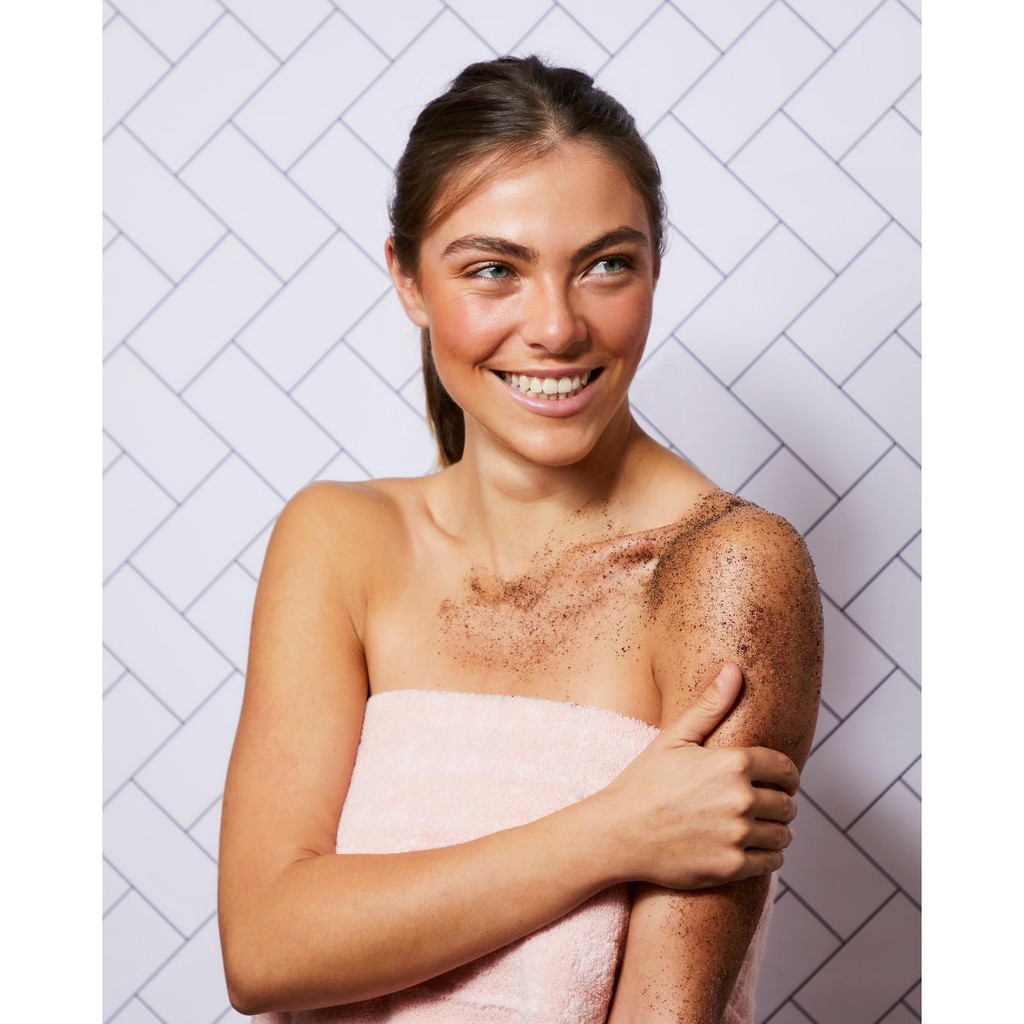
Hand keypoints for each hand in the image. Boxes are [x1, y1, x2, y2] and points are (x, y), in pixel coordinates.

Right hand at [597, 663, 798, 889]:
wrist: (617, 833)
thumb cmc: (643, 783)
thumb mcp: (674, 738)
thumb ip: (710, 705)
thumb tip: (733, 669)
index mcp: (732, 762)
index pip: (785, 769)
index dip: (783, 775)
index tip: (775, 781)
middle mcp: (741, 798)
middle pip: (787, 803)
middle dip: (778, 803)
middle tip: (760, 805)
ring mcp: (737, 835)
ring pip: (783, 834)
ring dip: (775, 830)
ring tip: (755, 826)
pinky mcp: (732, 866)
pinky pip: (772, 861)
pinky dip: (767, 855)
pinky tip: (747, 847)